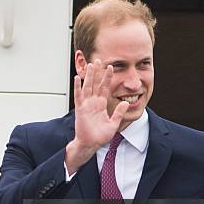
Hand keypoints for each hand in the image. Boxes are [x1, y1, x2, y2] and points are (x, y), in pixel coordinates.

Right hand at [65, 59, 128, 173]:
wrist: (90, 144)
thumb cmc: (99, 137)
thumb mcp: (113, 124)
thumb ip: (119, 112)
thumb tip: (125, 102)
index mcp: (101, 105)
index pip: (104, 88)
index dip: (107, 77)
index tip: (110, 67)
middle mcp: (93, 103)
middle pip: (95, 84)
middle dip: (97, 72)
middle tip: (99, 60)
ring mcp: (86, 105)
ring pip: (87, 87)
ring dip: (89, 76)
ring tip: (90, 65)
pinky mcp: (80, 109)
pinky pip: (78, 96)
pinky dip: (77, 87)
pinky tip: (77, 78)